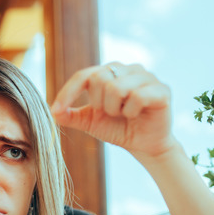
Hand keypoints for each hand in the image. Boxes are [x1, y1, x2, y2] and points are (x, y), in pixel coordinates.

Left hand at [51, 63, 177, 158]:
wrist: (143, 146)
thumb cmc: (118, 129)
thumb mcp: (90, 122)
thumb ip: (71, 115)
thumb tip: (51, 112)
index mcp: (109, 72)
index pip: (84, 75)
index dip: (68, 93)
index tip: (56, 110)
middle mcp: (128, 69)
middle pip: (99, 79)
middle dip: (99, 104)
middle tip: (111, 113)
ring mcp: (147, 77)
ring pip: (116, 87)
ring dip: (115, 109)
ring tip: (124, 114)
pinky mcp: (162, 90)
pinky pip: (137, 97)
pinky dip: (131, 112)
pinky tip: (136, 115)